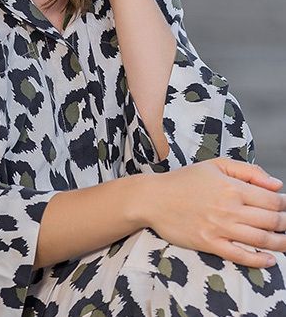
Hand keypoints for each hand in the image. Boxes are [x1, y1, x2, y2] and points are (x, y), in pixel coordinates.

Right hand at [140, 157, 285, 267]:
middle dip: (285, 223)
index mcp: (231, 187)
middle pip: (271, 221)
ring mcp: (219, 228)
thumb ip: (248, 171)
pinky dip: (259, 260)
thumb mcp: (215, 165)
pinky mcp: (209, 244)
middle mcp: (229, 208)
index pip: (272, 200)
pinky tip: (269, 259)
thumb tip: (276, 184)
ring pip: (261, 240)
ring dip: (280, 243)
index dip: (285, 204)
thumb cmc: (184, 180)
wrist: (154, 198)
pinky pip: (241, 256)